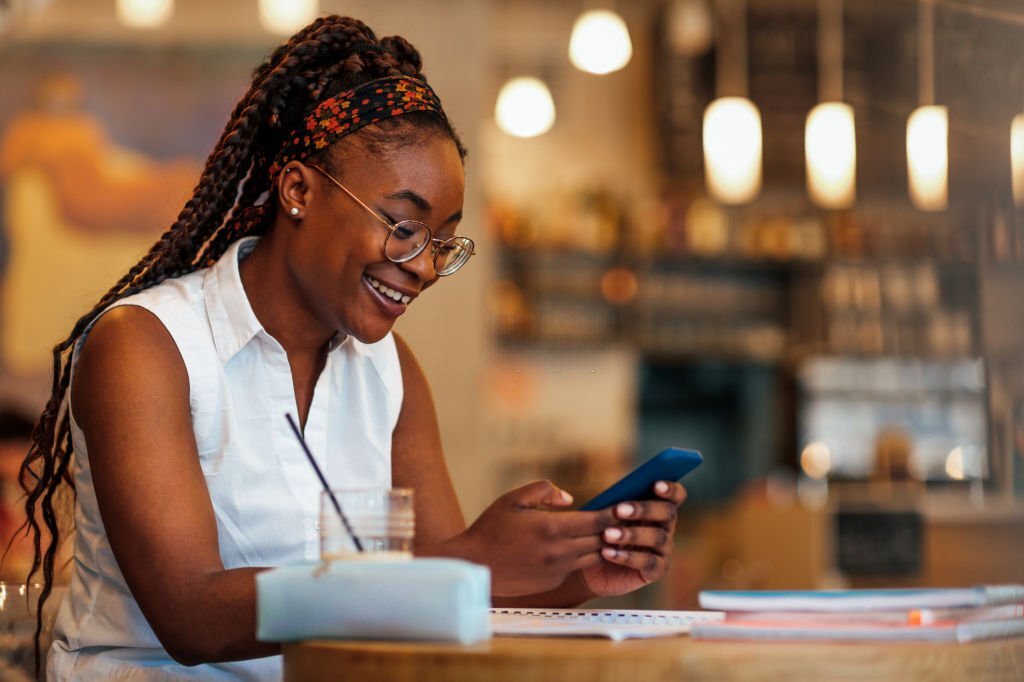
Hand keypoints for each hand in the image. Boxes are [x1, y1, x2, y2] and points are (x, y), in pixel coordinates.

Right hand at [453, 481, 612, 596]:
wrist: (475, 565)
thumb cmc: (491, 528)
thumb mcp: (513, 499)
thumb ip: (543, 491)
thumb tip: (570, 498)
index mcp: (551, 527)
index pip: (595, 521)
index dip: (613, 514)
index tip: (624, 506)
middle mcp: (558, 551)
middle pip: (600, 540)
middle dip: (614, 529)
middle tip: (627, 519)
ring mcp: (557, 569)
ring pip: (592, 556)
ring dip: (602, 545)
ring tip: (611, 533)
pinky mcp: (552, 582)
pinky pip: (576, 567)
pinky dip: (584, 556)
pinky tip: (586, 547)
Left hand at [577, 481, 686, 596]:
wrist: (592, 565)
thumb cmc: (601, 531)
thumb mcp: (606, 514)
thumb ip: (615, 502)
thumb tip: (616, 493)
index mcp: (658, 508)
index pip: (676, 495)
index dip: (670, 488)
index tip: (655, 485)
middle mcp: (666, 527)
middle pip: (668, 512)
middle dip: (644, 509)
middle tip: (618, 510)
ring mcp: (664, 550)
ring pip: (657, 537)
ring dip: (631, 534)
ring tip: (607, 534)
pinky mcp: (656, 570)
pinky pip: (647, 562)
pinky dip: (626, 556)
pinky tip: (607, 553)